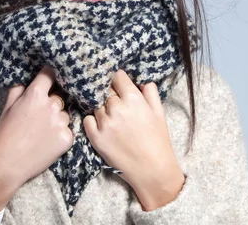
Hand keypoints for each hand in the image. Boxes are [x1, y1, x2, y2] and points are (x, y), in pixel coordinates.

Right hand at [0, 66, 73, 212]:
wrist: (6, 164)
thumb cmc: (4, 134)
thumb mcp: (8, 106)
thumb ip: (19, 89)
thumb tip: (27, 79)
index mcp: (35, 95)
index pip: (50, 74)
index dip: (51, 73)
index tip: (52, 75)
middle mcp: (51, 105)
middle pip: (59, 97)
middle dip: (51, 103)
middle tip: (39, 116)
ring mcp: (61, 122)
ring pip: (64, 114)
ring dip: (57, 119)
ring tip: (41, 132)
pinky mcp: (67, 138)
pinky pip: (68, 130)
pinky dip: (60, 134)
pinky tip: (47, 142)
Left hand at [83, 69, 184, 209]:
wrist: (151, 170)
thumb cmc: (158, 140)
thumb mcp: (159, 113)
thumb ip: (150, 92)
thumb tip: (141, 81)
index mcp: (133, 99)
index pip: (117, 76)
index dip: (118, 79)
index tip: (118, 84)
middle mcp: (116, 108)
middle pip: (105, 90)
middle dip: (110, 94)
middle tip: (116, 103)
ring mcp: (104, 122)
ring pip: (96, 105)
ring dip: (102, 108)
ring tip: (112, 119)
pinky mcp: (95, 137)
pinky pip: (87, 120)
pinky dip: (93, 121)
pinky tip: (103, 126)